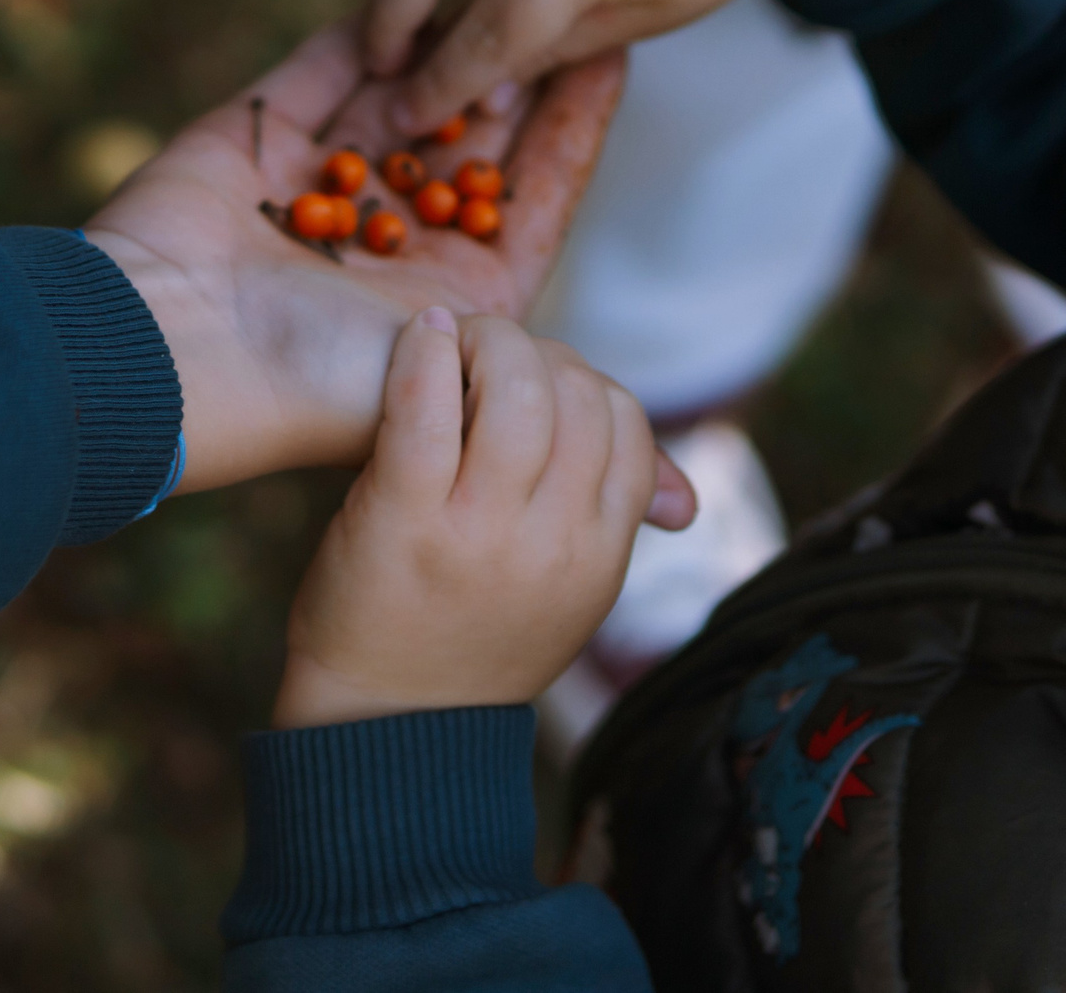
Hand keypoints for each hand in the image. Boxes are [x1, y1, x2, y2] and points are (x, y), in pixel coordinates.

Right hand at [83, 23, 692, 523]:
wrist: (170, 349)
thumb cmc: (316, 379)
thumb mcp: (471, 391)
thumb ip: (574, 407)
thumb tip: (691, 510)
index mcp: (457, 298)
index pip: (538, 192)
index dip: (577, 122)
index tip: (619, 48)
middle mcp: (395, 236)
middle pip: (477, 133)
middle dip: (522, 64)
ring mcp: (324, 181)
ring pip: (408, 92)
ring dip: (451, 39)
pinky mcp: (261, 134)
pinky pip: (325, 66)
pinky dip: (369, 25)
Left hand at [275, 310, 662, 727]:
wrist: (379, 729)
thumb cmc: (468, 645)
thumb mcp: (569, 601)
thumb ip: (614, 531)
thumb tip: (686, 501)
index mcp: (599, 556)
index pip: (629, 425)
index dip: (587, 381)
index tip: (537, 383)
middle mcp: (552, 541)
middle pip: (579, 394)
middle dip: (536, 350)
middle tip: (489, 350)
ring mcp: (480, 531)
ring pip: (517, 388)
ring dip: (488, 340)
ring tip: (455, 340)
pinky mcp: (404, 520)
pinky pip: (427, 406)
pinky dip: (427, 353)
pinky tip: (424, 336)